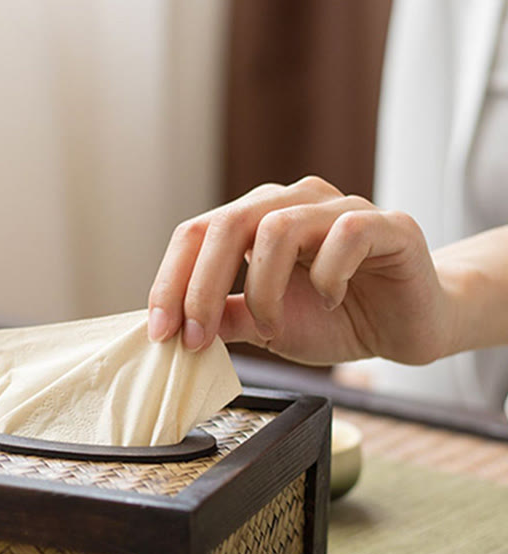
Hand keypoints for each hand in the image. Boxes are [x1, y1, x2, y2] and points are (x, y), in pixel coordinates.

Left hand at [147, 176, 455, 365]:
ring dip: (264, 291)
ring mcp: (340, 209)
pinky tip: (331, 301)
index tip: (161, 331)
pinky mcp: (387, 225)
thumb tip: (176, 324)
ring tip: (273, 327)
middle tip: (195, 339)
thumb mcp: (265, 326)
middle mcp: (293, 204)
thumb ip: (224, 317)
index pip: (196, 233)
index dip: (170, 281)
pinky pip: (346, 235)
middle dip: (200, 288)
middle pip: (227, 223)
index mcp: (257, 220)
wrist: (404, 326)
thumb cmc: (335, 318)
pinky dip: (327, 278)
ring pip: (278, 227)